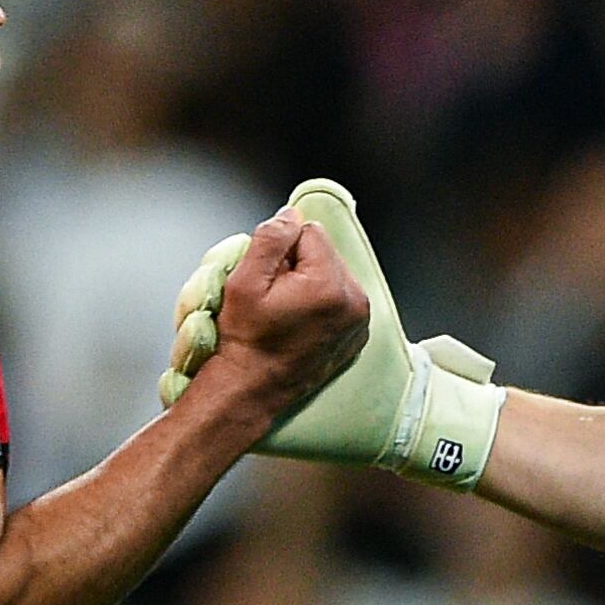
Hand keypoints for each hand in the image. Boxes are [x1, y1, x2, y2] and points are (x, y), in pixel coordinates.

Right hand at [161, 180, 507, 488]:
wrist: (251, 390)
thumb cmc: (245, 339)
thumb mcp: (245, 282)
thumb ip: (271, 238)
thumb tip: (292, 214)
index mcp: (331, 284)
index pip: (308, 232)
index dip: (281, 251)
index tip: (269, 282)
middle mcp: (355, 301)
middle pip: (324, 252)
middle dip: (298, 265)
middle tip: (276, 299)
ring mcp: (360, 320)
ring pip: (331, 272)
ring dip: (309, 282)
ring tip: (287, 313)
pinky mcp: (357, 334)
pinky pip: (339, 297)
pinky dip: (321, 303)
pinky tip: (301, 324)